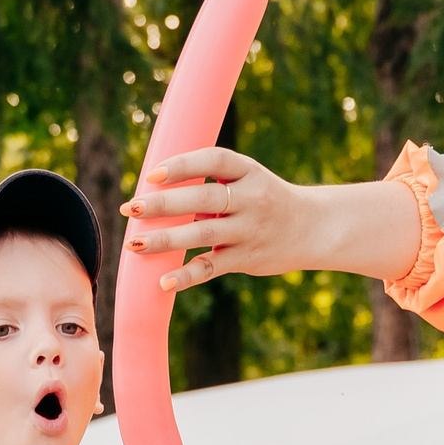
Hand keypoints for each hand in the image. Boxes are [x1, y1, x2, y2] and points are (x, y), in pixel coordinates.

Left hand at [120, 149, 416, 292]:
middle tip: (130, 208)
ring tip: (135, 244)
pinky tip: (163, 283)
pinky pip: (212, 268)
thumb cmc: (266, 199)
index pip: (214, 161)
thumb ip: (211, 185)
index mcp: (249, 172)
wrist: (313, 228)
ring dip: (166, 240)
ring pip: (203, 234)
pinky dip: (187, 276)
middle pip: (203, 199)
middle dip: (164, 204)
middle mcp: (252, 199)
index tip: (152, 175)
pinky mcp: (247, 258)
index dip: (183, 166)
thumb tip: (157, 192)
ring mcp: (250, 230)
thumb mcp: (247, 181)